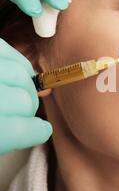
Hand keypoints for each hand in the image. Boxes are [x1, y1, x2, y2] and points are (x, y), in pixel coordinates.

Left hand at [0, 39, 52, 154]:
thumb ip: (7, 139)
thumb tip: (35, 130)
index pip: (27, 130)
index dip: (36, 132)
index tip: (39, 131)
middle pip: (26, 101)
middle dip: (28, 108)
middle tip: (21, 112)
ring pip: (21, 74)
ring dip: (23, 84)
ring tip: (13, 89)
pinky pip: (7, 51)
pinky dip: (14, 61)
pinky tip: (10, 71)